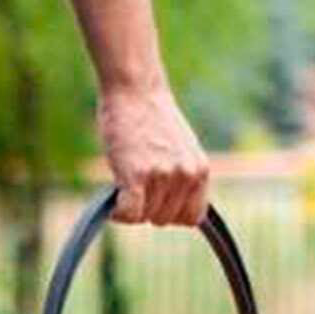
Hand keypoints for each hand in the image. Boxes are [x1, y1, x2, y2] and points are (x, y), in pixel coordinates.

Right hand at [98, 87, 208, 226]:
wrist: (136, 91)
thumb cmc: (151, 119)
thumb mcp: (180, 151)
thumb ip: (182, 179)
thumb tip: (168, 208)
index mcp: (201, 171)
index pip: (192, 217)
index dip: (171, 213)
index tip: (156, 200)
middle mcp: (186, 175)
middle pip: (164, 220)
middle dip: (148, 207)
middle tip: (137, 182)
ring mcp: (163, 176)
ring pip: (144, 217)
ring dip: (130, 206)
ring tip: (126, 179)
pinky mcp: (137, 175)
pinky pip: (128, 214)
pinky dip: (118, 213)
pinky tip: (113, 199)